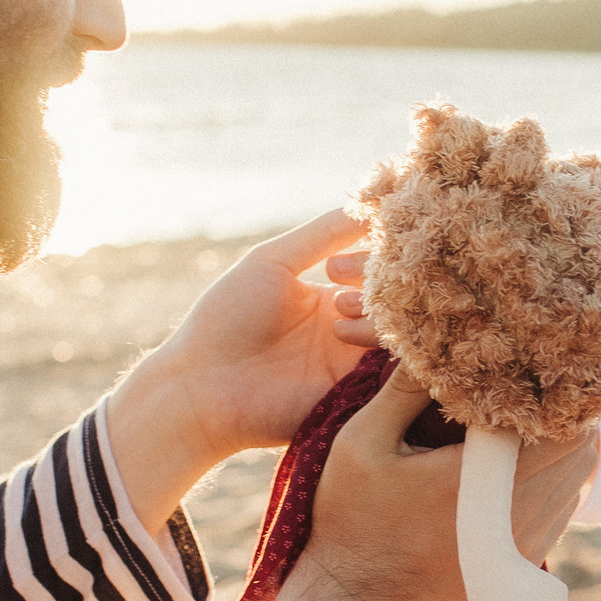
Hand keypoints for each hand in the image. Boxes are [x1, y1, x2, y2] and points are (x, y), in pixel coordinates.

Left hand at [106, 208, 373, 529]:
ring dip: (374, 315)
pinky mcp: (358, 398)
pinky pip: (394, 376)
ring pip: (399, 333)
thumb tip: (375, 202)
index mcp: (333, 297)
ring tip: (337, 311)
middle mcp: (350, 330)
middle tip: (341, 286)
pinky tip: (350, 333)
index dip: (373, 254)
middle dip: (380, 284)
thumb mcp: (273, 261)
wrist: (202, 386)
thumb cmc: (228, 318)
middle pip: (397, 300)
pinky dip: (386, 350)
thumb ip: (324, 233)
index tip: (342, 258)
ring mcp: (355, 365)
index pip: (380, 269)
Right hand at [249, 371, 597, 600]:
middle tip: (535, 374)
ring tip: (532, 406)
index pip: (554, 420)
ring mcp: (528, 538)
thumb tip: (438, 341)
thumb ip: (403, 389)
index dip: (552, 381)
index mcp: (478, 479)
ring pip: (581, 471)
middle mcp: (517, 512)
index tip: (532, 354)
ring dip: (564, 436)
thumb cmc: (354, 520)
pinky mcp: (527, 554)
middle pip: (581, 442)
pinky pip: (567, 500)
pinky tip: (525, 448)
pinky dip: (557, 468)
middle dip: (563, 405)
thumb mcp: (363, 443)